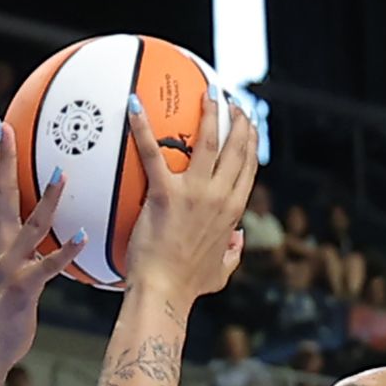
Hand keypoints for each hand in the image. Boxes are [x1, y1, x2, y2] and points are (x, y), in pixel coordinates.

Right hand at [0, 118, 78, 346]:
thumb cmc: (5, 313)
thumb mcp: (13, 272)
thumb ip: (27, 248)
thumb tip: (46, 231)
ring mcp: (10, 265)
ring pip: (30, 225)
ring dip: (46, 198)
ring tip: (62, 172)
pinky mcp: (24, 288)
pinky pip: (49, 267)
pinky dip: (66, 251)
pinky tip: (84, 235)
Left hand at [119, 90, 258, 307]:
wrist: (164, 292)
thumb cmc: (188, 286)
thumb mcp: (220, 272)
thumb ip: (232, 254)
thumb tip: (239, 240)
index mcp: (233, 211)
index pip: (248, 168)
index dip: (251, 142)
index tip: (250, 126)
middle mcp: (220, 196)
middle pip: (236, 148)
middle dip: (238, 120)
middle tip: (234, 102)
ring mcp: (194, 193)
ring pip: (208, 141)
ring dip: (210, 112)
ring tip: (209, 93)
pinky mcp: (165, 194)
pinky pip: (152, 153)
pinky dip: (142, 127)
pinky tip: (134, 104)